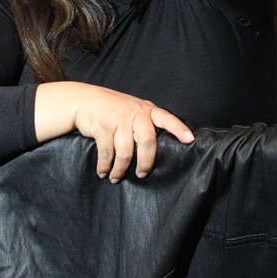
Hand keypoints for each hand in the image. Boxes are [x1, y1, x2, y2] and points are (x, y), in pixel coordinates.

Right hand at [72, 84, 192, 182]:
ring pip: (125, 151)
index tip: (190, 140)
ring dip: (120, 169)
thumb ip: (146, 124)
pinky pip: (107, 152)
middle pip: (147, 141)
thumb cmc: (115, 110)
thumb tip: (160, 147)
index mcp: (148, 109)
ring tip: (116, 177)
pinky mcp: (103, 126)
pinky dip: (105, 166)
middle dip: (146, 162)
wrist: (87, 100)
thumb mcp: (134, 111)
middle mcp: (136, 112)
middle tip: (142, 174)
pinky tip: (104, 171)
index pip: (167, 118)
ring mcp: (119, 119)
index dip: (179, 129)